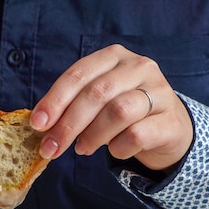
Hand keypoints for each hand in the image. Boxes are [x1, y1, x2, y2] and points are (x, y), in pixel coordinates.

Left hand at [30, 44, 192, 170]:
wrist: (171, 129)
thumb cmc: (126, 114)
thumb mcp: (100, 101)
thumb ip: (73, 106)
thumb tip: (42, 126)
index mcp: (114, 57)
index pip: (79, 74)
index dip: (55, 100)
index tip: (38, 124)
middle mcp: (139, 67)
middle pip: (97, 93)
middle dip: (68, 124)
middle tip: (52, 148)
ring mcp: (159, 92)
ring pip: (118, 111)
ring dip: (92, 136)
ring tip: (83, 148)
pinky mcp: (170, 121)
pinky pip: (137, 135)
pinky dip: (118, 148)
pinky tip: (113, 151)